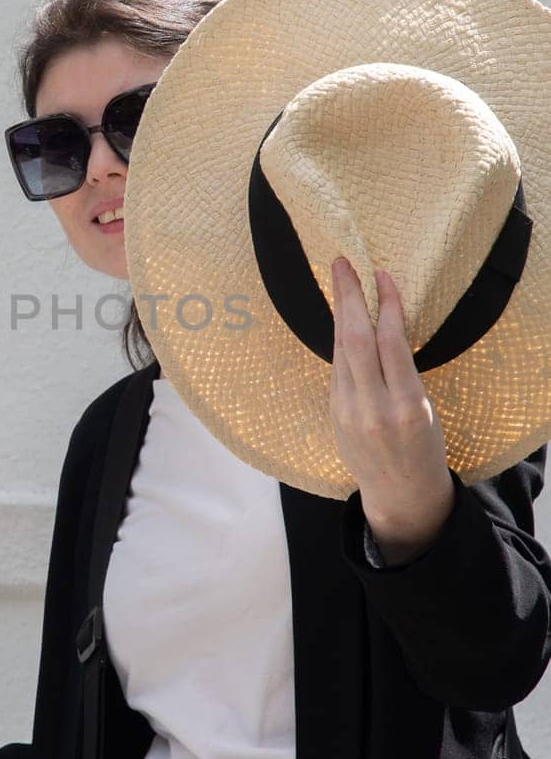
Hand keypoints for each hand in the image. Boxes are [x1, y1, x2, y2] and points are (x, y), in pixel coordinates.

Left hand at [329, 258, 454, 561]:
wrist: (401, 494)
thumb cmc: (423, 447)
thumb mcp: (425, 409)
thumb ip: (399, 371)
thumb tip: (378, 324)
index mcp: (407, 405)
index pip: (390, 343)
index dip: (384, 305)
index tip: (382, 275)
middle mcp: (374, 408)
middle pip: (355, 340)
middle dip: (347, 298)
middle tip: (342, 264)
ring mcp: (348, 413)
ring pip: (339, 351)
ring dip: (339, 314)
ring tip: (339, 282)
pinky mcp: (334, 415)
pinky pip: (336, 369)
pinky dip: (339, 341)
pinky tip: (341, 321)